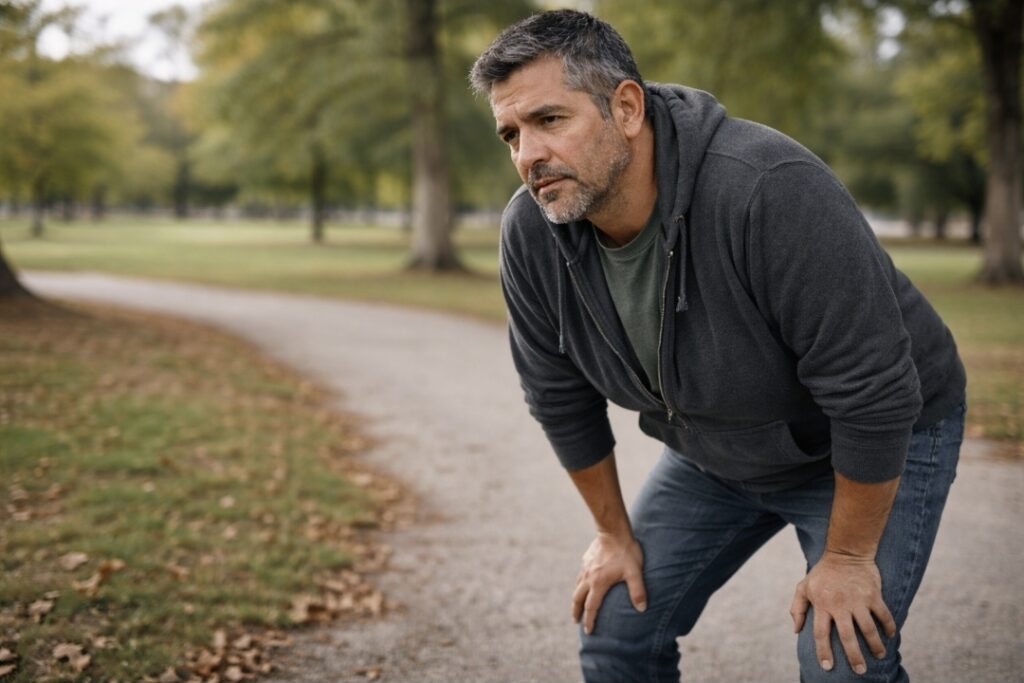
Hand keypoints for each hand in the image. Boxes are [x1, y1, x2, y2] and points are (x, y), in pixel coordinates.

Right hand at [572, 532, 646, 634]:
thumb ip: (638, 591)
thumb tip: (641, 609)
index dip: (589, 620)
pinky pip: (580, 575)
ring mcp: (586, 567)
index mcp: (598, 583)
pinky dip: (579, 584)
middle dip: (576, 611)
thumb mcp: (635, 572)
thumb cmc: (626, 551)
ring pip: (577, 586)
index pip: (591, 607)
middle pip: (577, 598)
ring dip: (576, 598)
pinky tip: (584, 583)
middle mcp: (588, 577)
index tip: (588, 631)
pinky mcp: (586, 559)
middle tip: (576, 621)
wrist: (613, 530)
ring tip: (577, 605)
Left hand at [790, 551, 896, 674]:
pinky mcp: (873, 595)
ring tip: (879, 656)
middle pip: (847, 637)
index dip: (823, 652)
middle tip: (859, 671)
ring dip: (875, 646)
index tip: (827, 667)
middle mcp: (840, 605)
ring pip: (869, 630)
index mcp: (822, 604)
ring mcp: (858, 600)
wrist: (846, 552)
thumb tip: (796, 631)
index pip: (821, 634)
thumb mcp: (804, 586)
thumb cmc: (823, 573)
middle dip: (854, 657)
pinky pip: (884, 615)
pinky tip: (890, 636)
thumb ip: (798, 608)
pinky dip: (889, 627)